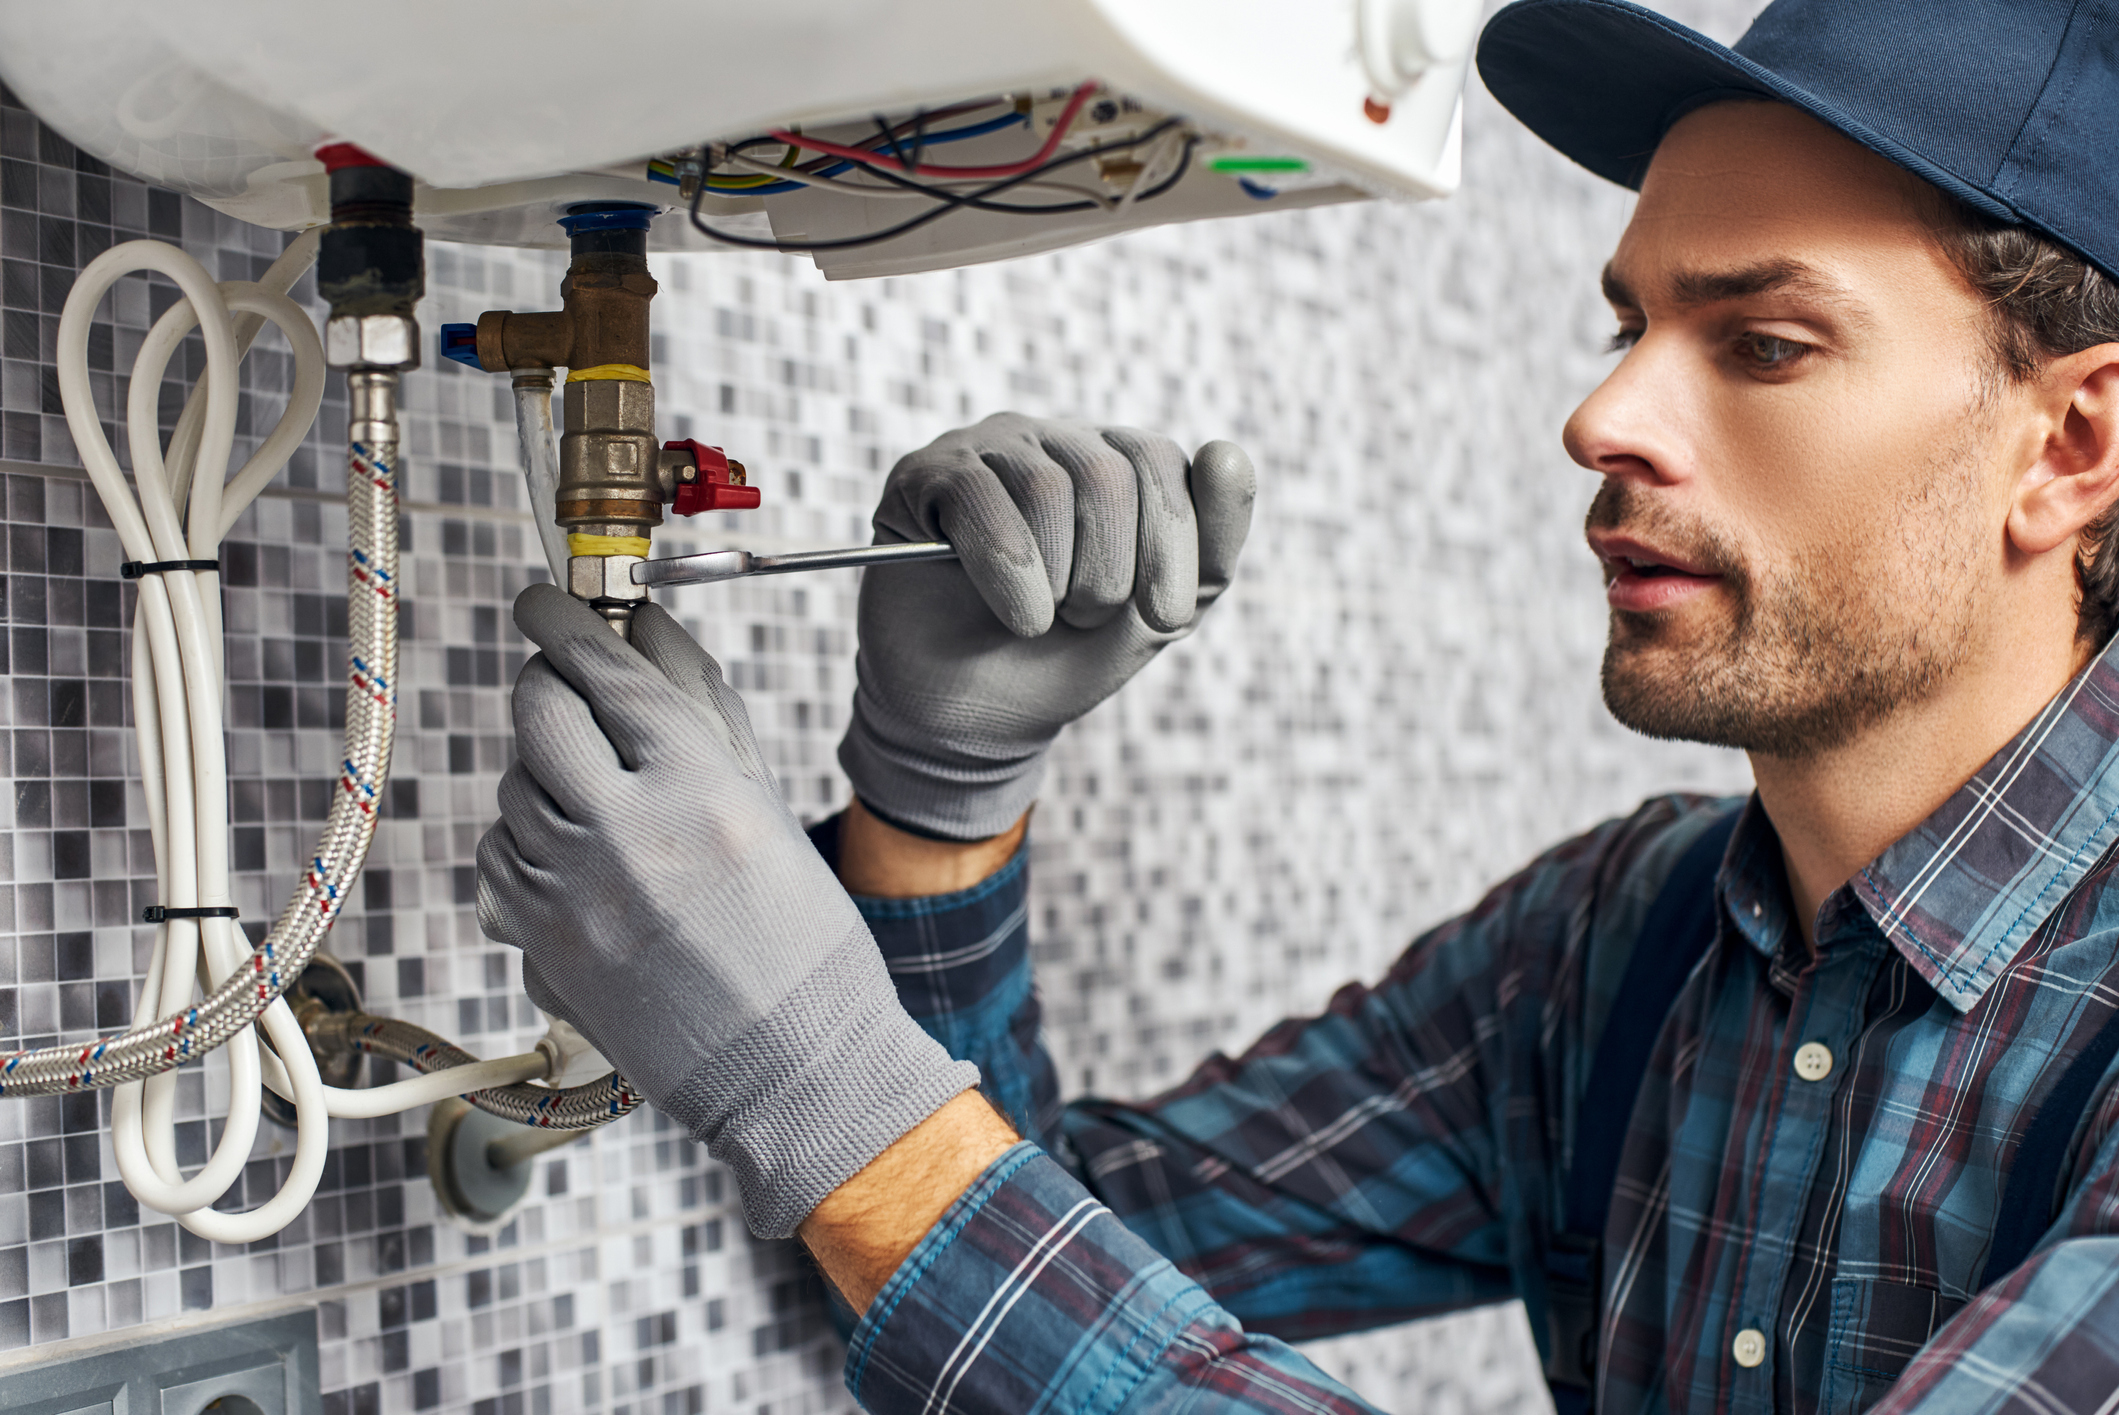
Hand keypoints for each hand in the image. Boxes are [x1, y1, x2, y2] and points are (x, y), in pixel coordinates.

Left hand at [476, 584, 978, 1237]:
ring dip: (544, 772)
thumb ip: (702, 709)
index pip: (605, 670)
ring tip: (599, 800)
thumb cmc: (801, 938)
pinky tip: (579, 859)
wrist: (793, 1067)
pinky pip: (500, 856)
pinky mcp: (541, 944)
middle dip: (548, 686)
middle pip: (538, 712)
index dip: (566, 621)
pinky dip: (527, 841)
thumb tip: (646, 627)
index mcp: (699, 787)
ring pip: (513, 785)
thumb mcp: (766, 806)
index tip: (544, 600)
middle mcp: (626, 832)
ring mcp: (572, 892)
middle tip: (566, 686)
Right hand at [839, 412, 1255, 840]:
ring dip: (1057, 582)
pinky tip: (1012, 614)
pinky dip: (1007, 573)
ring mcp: (985, 452)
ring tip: (1040, 620)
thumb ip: (1210, 546)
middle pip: (1108, 473)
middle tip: (1086, 618)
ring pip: (1047, 490)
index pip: (1160, 460)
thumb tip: (1227, 451)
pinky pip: (979, 499)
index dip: (1172, 543)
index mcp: (1115, 464)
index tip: (1164, 615)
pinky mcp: (924, 476)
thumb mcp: (1157, 616)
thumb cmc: (1064, 659)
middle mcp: (1052, 443)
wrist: (970, 717)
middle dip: (1110, 573)